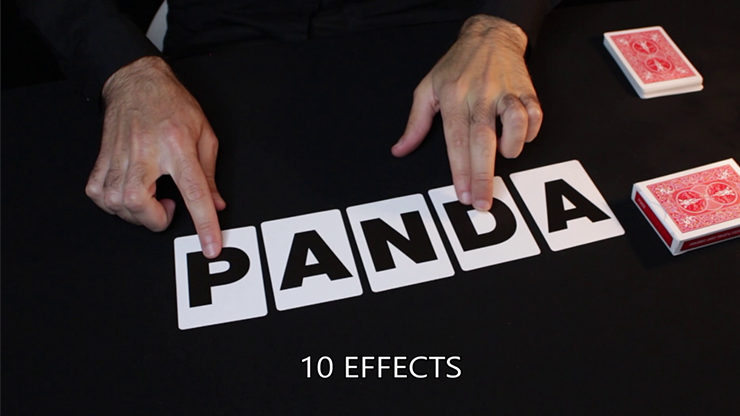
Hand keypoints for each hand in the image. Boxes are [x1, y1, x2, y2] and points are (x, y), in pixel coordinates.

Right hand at [85, 56, 225, 257]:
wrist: (137, 80)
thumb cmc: (173, 104)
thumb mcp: (204, 134)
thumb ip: (210, 174)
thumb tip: (216, 204)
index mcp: (178, 146)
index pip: (194, 193)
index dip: (204, 224)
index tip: (210, 247)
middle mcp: (146, 151)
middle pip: (139, 202)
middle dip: (153, 220)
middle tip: (167, 210)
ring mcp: (120, 154)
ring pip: (115, 201)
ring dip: (135, 213)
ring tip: (150, 199)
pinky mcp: (103, 156)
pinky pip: (97, 192)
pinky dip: (111, 203)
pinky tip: (126, 195)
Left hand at [392, 15, 542, 210]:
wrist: (488, 34)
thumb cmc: (456, 65)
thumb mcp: (427, 88)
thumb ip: (415, 123)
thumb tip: (400, 150)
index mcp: (453, 98)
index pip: (456, 141)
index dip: (460, 171)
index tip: (463, 196)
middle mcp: (480, 95)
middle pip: (483, 140)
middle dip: (482, 175)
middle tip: (483, 202)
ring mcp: (505, 92)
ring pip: (514, 123)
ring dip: (512, 146)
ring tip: (506, 156)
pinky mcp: (525, 89)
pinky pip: (534, 114)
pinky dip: (530, 132)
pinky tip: (521, 139)